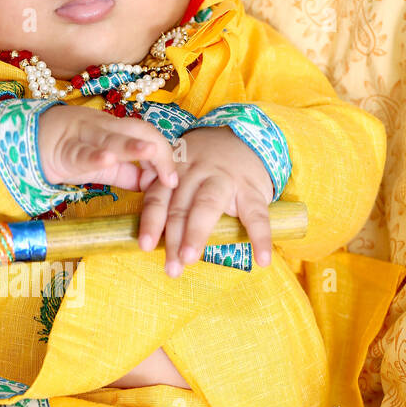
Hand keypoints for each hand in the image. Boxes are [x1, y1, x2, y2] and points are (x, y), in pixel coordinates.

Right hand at [37, 104, 179, 192]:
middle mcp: (105, 128)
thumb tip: (154, 187)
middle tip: (170, 178)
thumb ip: (129, 175)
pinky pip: (80, 152)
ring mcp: (84, 135)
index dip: (165, 155)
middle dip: (158, 152)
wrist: (32, 144)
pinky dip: (94, 155)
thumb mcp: (106, 166)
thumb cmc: (72, 152)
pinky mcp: (65, 150)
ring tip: (149, 153)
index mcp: (118, 130)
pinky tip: (106, 160)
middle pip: (138, 131)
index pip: (149, 134)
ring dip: (131, 146)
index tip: (173, 181)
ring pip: (111, 138)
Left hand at [136, 125, 274, 276]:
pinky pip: (256, 215)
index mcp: (175, 172)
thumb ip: (162, 192)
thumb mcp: (179, 169)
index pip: (158, 198)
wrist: (244, 139)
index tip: (145, 246)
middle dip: (173, 238)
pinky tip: (261, 260)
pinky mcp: (252, 189)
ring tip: (190, 260)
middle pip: (181, 206)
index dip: (151, 222)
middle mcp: (197, 173)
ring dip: (197, 233)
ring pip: (208, 205)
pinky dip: (260, 237)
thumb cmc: (204, 166)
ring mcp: (226, 179)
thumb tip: (144, 226)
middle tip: (171, 267)